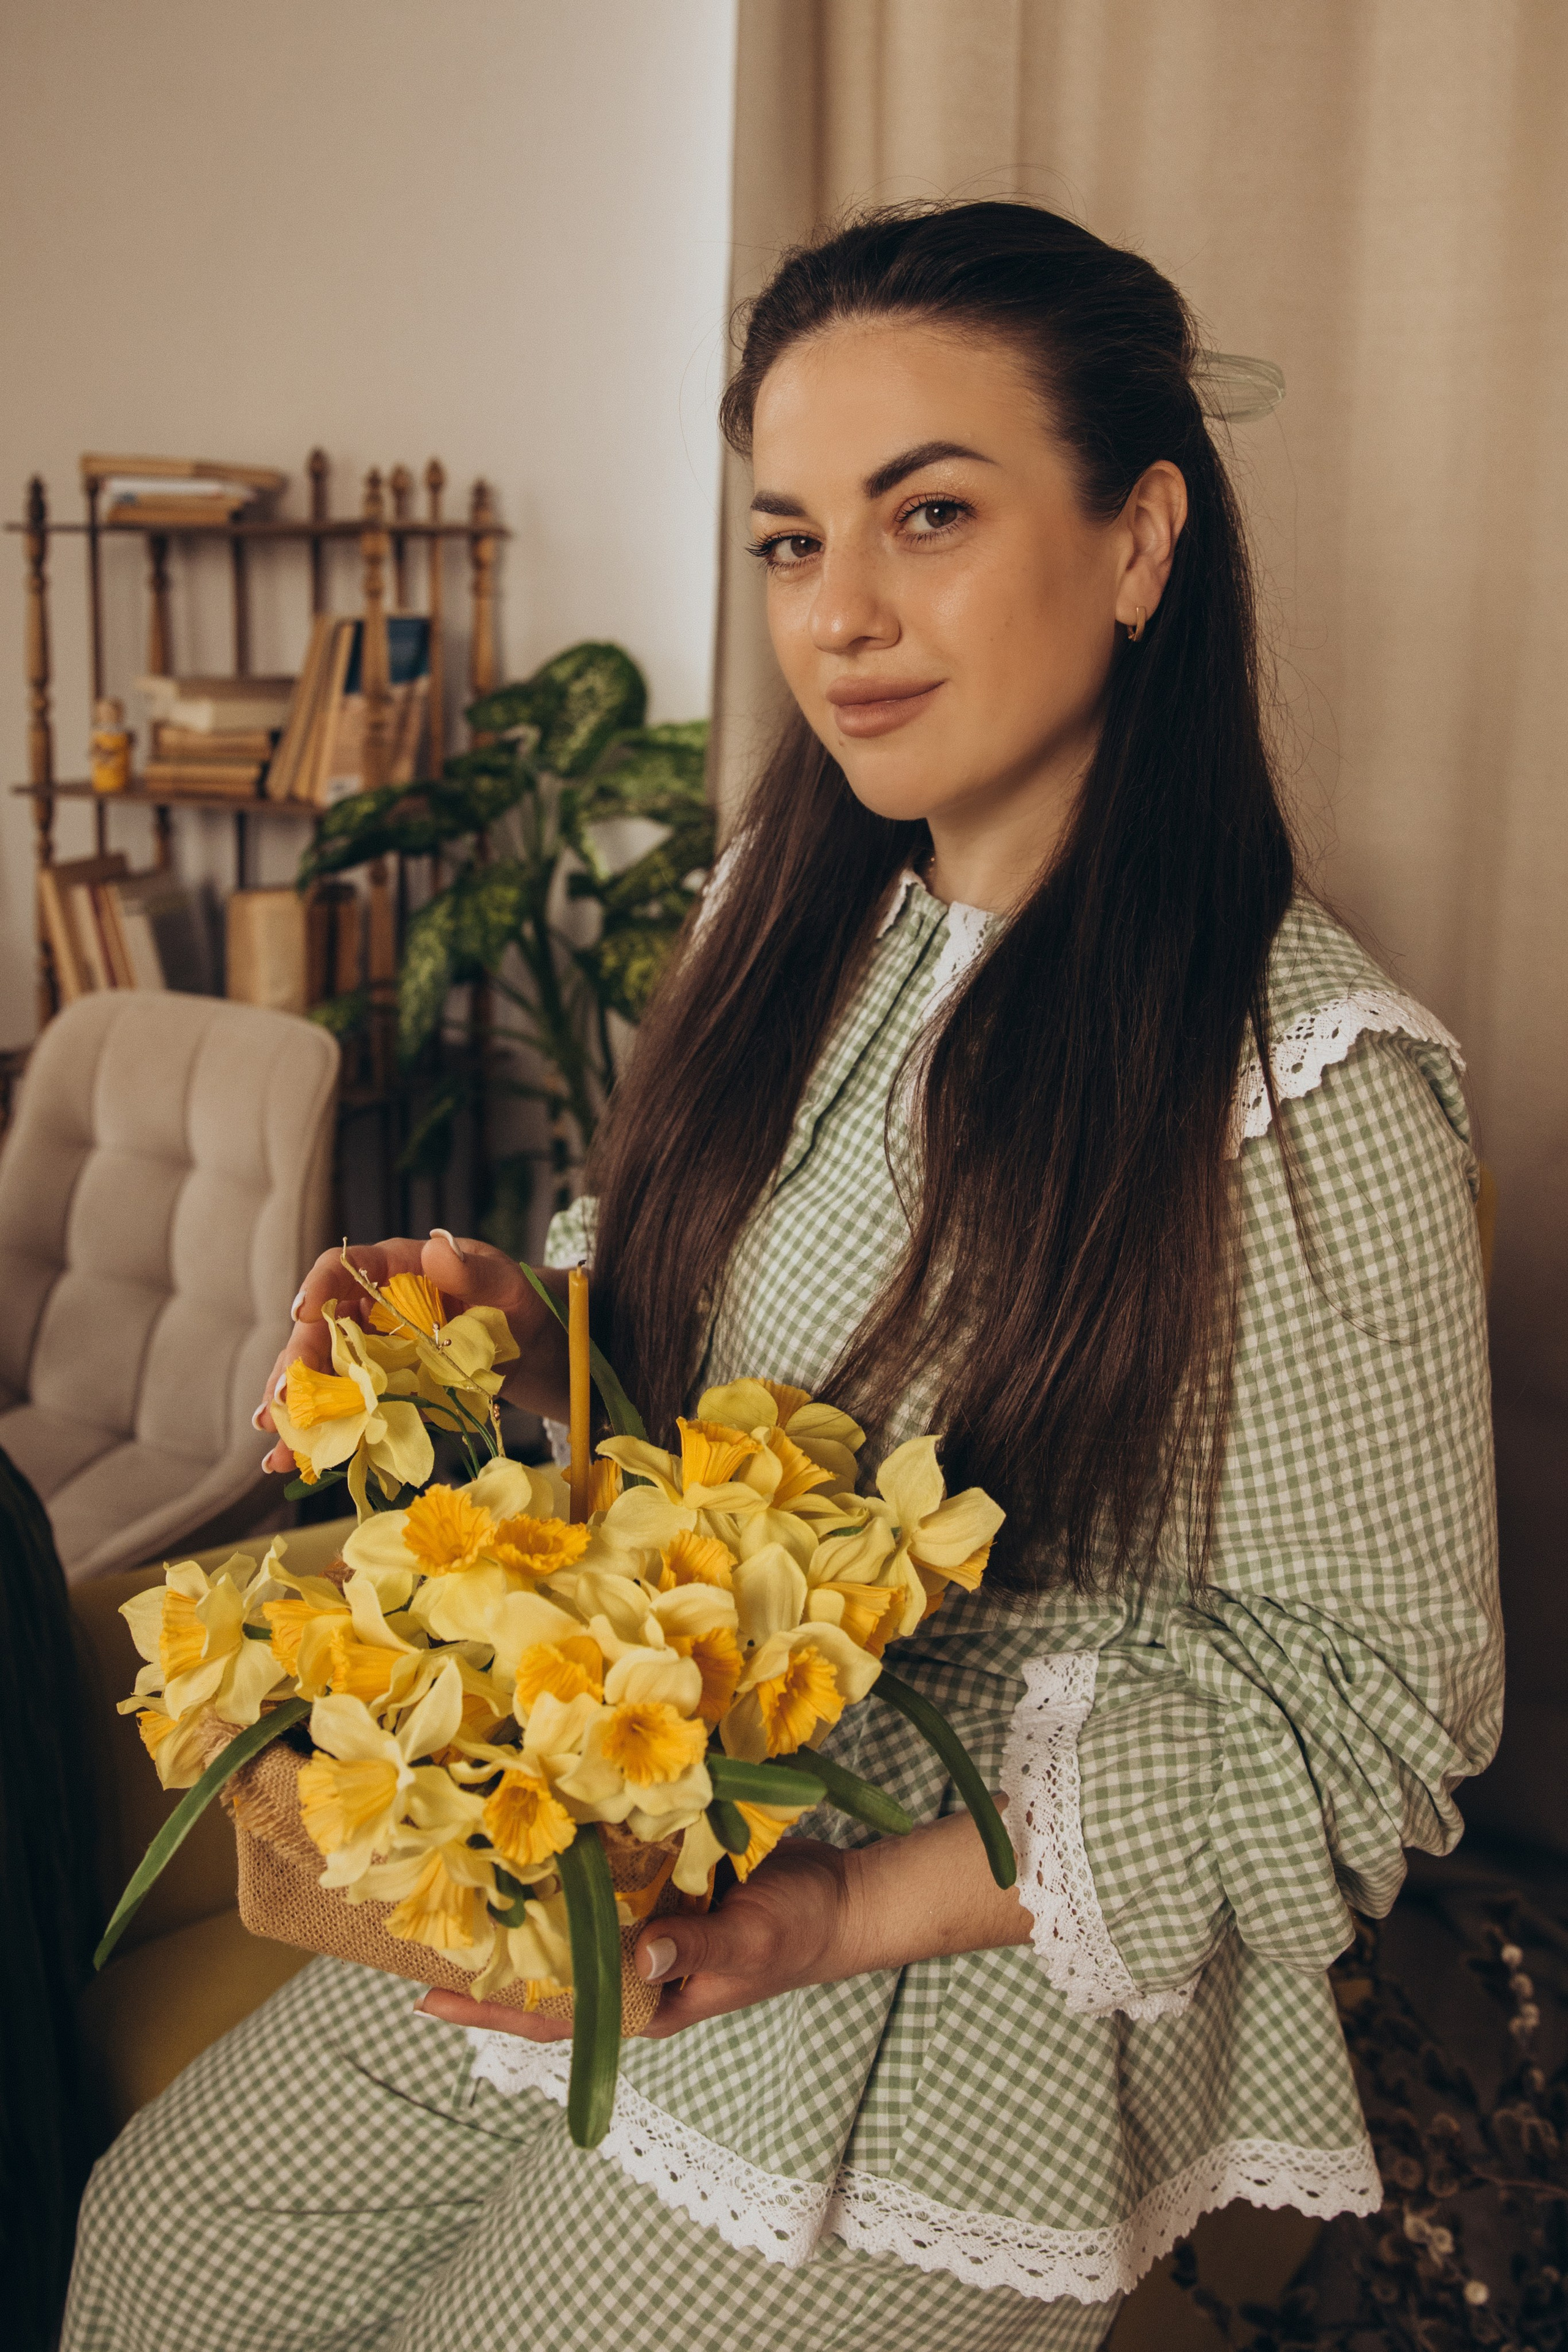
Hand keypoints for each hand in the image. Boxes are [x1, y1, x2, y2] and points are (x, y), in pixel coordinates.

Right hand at [255, 1231, 570, 1470]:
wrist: (550, 1349)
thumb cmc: (529, 1306)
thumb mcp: (511, 1287)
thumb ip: (477, 1271)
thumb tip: (435, 1250)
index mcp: (404, 1268)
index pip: (347, 1269)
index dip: (320, 1288)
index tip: (304, 1313)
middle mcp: (381, 1308)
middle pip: (324, 1330)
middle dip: (296, 1365)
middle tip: (279, 1402)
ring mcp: (383, 1349)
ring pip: (328, 1372)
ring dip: (300, 1406)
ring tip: (275, 1443)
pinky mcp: (392, 1387)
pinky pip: (352, 1405)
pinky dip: (327, 1431)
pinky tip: (296, 1458)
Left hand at [416, 1838, 855, 2041]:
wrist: (841, 1894)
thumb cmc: (799, 1933)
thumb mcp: (753, 1946)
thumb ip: (698, 1953)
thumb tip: (640, 1956)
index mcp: (648, 2000)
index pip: (556, 2017)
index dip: (492, 2009)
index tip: (427, 1996)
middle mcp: (635, 1963)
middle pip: (550, 1965)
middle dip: (491, 1948)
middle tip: (419, 1922)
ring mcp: (645, 1918)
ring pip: (572, 1912)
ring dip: (525, 1892)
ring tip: (457, 1865)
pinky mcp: (660, 1877)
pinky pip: (604, 1869)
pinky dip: (573, 1851)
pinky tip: (535, 1819)